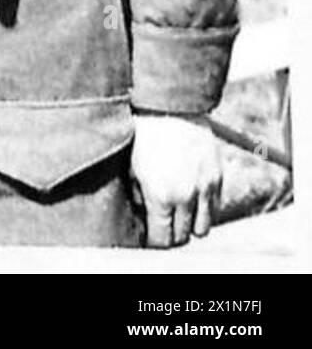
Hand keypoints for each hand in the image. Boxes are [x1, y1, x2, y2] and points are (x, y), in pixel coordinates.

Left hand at [131, 113, 222, 246]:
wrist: (169, 107)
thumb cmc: (143, 136)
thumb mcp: (131, 168)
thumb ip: (138, 199)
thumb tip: (143, 218)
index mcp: (160, 196)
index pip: (162, 240)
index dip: (154, 241)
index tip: (150, 236)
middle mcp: (186, 197)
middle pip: (183, 237)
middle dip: (171, 235)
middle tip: (162, 225)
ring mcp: (205, 189)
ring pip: (202, 228)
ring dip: (190, 226)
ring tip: (177, 214)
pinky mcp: (217, 178)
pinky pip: (214, 209)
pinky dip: (204, 210)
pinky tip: (190, 199)